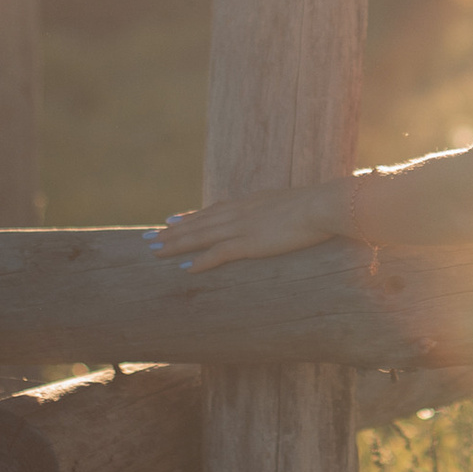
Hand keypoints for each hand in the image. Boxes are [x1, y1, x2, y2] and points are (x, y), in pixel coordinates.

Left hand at [149, 178, 361, 270]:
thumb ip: (282, 209)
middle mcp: (240, 212)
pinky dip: (199, 261)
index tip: (170, 220)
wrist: (325, 205)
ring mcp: (242, 227)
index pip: (212, 210)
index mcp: (250, 203)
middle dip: (171, 232)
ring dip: (175, 245)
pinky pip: (218, 254)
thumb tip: (286, 215)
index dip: (189, 217)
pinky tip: (184, 268)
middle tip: (148, 238)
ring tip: (154, 251)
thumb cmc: (319, 206)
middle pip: (198, 223)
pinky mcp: (249, 243)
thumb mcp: (294, 203)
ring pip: (200, 236)